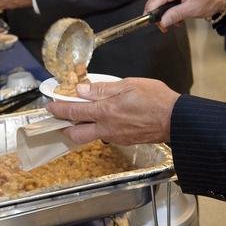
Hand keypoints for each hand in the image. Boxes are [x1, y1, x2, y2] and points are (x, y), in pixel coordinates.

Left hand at [46, 78, 177, 145]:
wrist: (176, 120)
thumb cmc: (156, 99)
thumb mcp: (128, 85)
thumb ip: (103, 88)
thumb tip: (82, 90)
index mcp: (106, 111)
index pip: (73, 111)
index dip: (58, 108)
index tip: (49, 105)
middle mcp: (107, 128)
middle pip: (75, 133)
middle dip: (64, 127)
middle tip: (60, 117)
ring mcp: (116, 136)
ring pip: (90, 136)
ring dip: (81, 128)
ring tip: (82, 115)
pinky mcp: (125, 141)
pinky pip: (105, 136)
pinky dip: (98, 128)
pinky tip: (104, 118)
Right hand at [144, 0, 225, 29]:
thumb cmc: (210, 0)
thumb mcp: (193, 10)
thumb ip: (175, 15)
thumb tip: (162, 21)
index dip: (151, 8)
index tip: (148, 19)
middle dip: (159, 12)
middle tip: (164, 26)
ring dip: (164, 10)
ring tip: (174, 19)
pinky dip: (168, 4)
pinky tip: (174, 11)